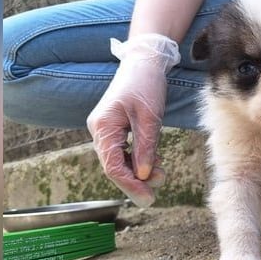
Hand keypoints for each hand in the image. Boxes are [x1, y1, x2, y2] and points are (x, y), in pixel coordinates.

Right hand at [86, 33, 179, 205]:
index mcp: (103, 126)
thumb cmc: (146, 85)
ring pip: (119, 160)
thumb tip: (142, 176)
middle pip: (113, 166)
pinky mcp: (114, 128)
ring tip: (161, 174)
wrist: (144, 61)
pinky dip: (138, 159)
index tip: (148, 198)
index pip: (113, 166)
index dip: (130, 186)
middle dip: (135, 181)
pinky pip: (123, 151)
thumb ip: (146, 148)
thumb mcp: (150, 118)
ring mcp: (105, 129)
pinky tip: (154, 163)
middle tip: (156, 191)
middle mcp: (99, 130)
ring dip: (138, 171)